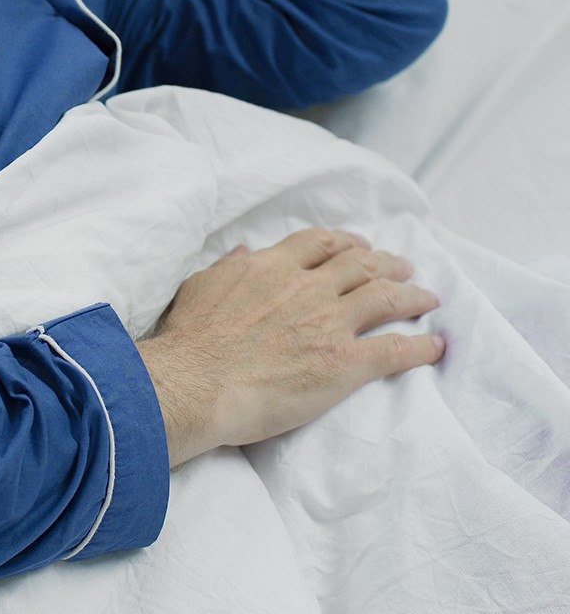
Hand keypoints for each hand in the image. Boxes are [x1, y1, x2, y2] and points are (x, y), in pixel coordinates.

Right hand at [137, 228, 443, 466]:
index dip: (346, 242)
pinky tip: (436, 347)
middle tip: (403, 266)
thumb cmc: (190, 340)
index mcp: (273, 266)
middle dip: (386, 262)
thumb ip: (229, 267)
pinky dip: (421, 347)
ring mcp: (330, 323)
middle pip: (361, 264)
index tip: (357, 247)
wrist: (195, 384)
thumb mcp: (201, 286)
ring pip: (386, 297)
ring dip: (412, 294)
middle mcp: (308, 287)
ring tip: (427, 297)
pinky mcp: (344, 364)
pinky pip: (396, 349)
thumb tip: (245, 252)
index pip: (321, 243)